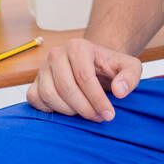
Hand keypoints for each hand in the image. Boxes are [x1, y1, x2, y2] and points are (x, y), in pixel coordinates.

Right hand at [26, 38, 141, 121]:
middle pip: (67, 88)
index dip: (97, 99)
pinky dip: (50, 109)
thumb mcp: (128, 67)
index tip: (109, 114)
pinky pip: (36, 99)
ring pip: (50, 95)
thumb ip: (130, 76)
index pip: (84, 77)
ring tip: (86, 112)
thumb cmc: (109, 67)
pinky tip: (68, 109)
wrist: (92, 64)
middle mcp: (56, 54)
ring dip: (69, 110)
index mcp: (78, 47)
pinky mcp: (34, 82)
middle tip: (99, 117)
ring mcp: (42, 68)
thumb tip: (119, 91)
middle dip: (85, 108)